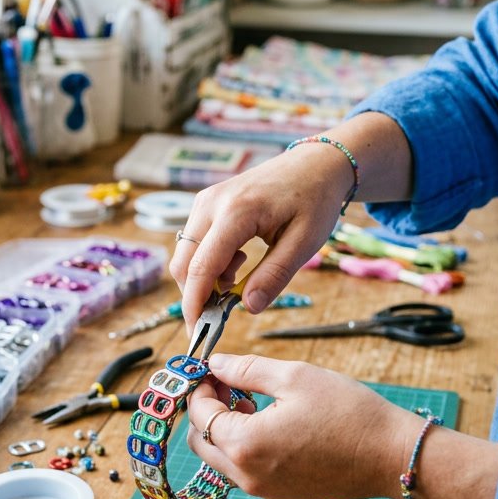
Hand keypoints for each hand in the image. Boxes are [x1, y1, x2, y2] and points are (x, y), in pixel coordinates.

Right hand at [170, 143, 352, 331]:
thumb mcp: (305, 242)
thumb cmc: (315, 200)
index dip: (194, 305)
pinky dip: (209, 263)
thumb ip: (275, 276)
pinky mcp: (206, 204)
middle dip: (196, 295)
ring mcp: (205, 201)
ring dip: (205, 279)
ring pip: (185, 255)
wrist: (315, 164)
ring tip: (241, 279)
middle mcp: (211, 204)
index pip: (200, 267)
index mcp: (236, 212)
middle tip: (224, 313)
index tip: (197, 334)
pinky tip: (239, 261)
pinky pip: (194, 242)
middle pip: (183, 264)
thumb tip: (249, 308)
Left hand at [187, 353, 414, 498]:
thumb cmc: (348, 412)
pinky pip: (244, 469)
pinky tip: (267, 422)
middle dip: (205, 410)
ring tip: (250, 400)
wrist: (391, 455)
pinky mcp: (279, 494)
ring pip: (220, 458)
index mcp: (244, 444)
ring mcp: (262, 490)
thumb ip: (246, 369)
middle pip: (200, 441)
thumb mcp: (294, 377)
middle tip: (226, 383)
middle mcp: (246, 475)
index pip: (199, 414)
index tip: (211, 367)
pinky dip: (242, 445)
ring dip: (223, 428)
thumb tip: (215, 364)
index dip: (200, 386)